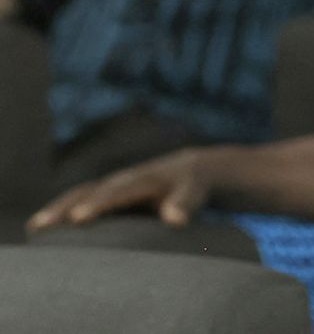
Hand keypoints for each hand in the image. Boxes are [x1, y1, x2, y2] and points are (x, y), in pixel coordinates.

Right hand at [28, 148, 222, 231]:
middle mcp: (123, 180)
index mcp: (144, 179)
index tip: (81, 218)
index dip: (100, 204)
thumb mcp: (193, 192)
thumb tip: (176, 220)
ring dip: (58, 209)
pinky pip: (79, 200)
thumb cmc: (191, 186)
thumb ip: (184, 204)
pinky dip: (61, 210)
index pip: (119, 192)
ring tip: (36, 227)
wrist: (188, 171)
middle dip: (68, 207)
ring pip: (80, 194)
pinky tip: (41, 228)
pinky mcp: (106, 194)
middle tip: (45, 224)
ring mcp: (112, 185)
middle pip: (91, 191)